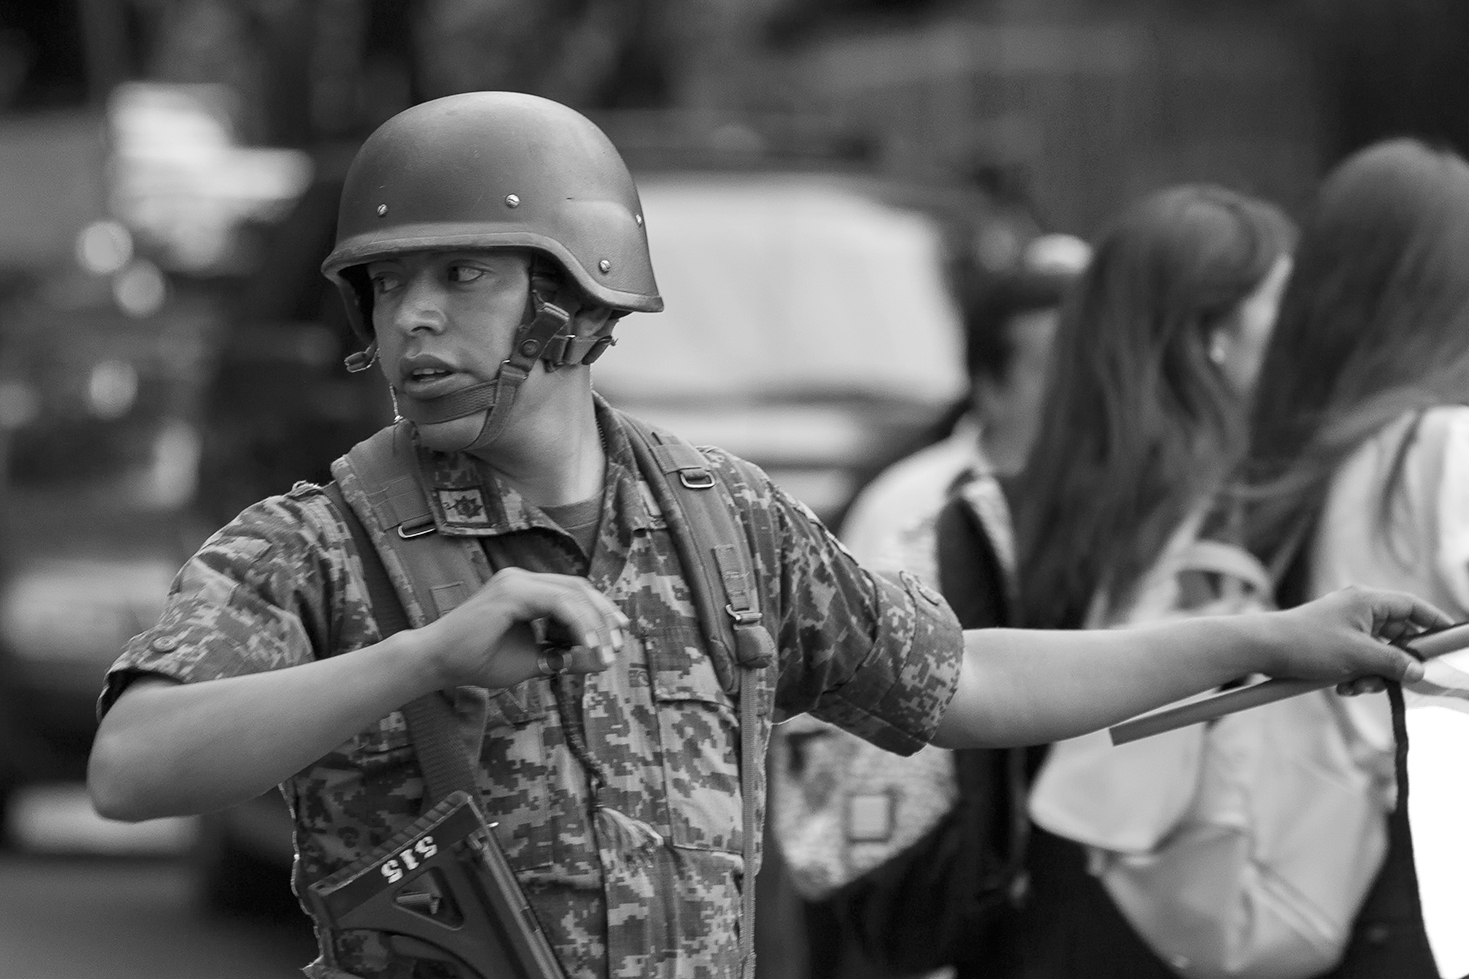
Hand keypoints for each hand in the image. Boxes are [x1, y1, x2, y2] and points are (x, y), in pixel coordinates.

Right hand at [418, 567, 628, 689]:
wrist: (439, 663)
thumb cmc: (478, 662)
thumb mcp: (532, 661)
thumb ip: (565, 657)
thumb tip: (603, 660)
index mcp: (525, 590)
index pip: (572, 592)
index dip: (598, 612)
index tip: (616, 639)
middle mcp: (521, 579)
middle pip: (577, 587)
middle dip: (603, 615)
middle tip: (618, 644)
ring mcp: (515, 581)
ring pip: (572, 593)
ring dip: (595, 624)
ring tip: (605, 651)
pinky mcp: (511, 592)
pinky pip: (558, 604)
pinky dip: (578, 624)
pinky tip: (588, 646)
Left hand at [1268, 586, 1448, 690]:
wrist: (1262, 649)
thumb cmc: (1308, 644)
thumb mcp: (1359, 656)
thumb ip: (1395, 663)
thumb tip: (1418, 671)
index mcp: (1367, 601)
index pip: (1412, 606)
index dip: (1433, 622)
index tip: (1450, 639)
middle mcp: (1357, 610)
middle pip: (1397, 635)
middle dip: (1396, 662)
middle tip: (1394, 679)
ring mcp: (1344, 626)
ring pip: (1378, 653)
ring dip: (1373, 674)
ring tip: (1354, 685)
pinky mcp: (1332, 643)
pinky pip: (1358, 660)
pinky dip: (1356, 675)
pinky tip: (1342, 686)